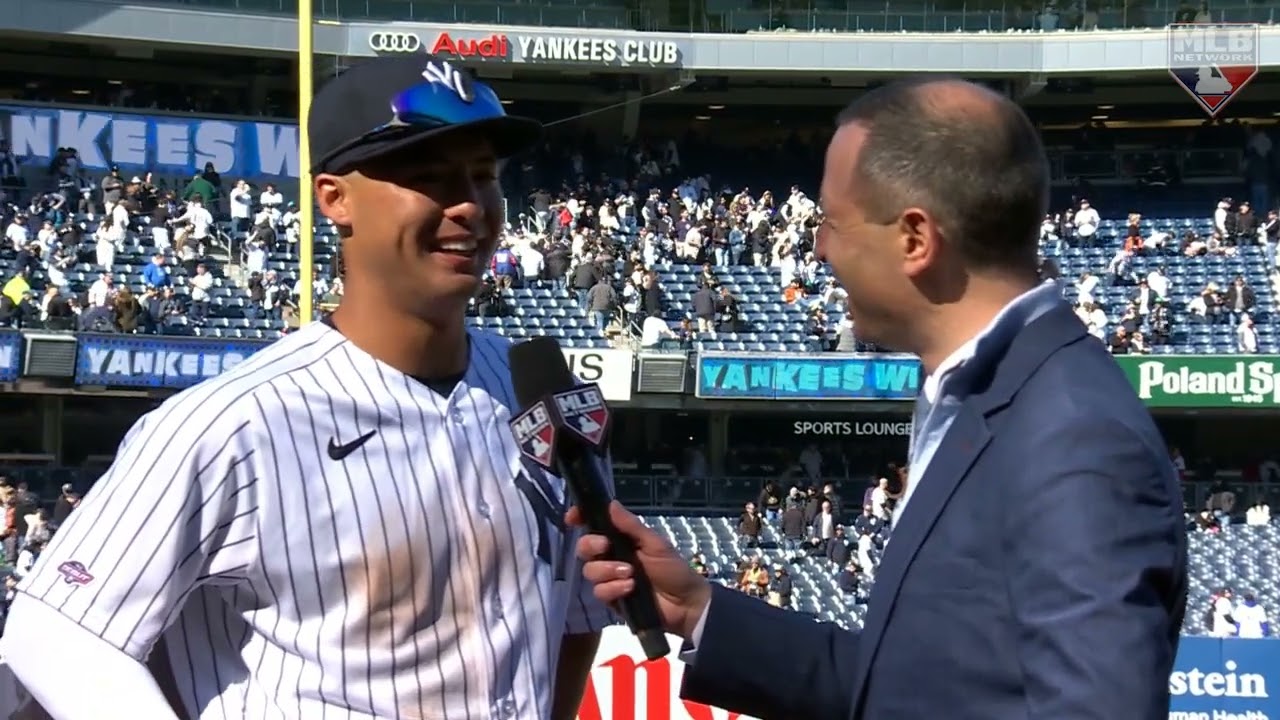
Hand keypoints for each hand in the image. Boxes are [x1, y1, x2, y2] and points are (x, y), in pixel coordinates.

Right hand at [567, 501, 710, 640]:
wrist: (685, 604)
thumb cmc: (673, 569)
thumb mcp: (655, 544)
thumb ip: (632, 526)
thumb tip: (611, 503)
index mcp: (621, 539)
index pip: (594, 525)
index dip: (580, 519)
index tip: (572, 517)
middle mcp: (611, 556)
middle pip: (584, 547)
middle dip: (591, 545)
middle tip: (605, 546)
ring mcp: (610, 578)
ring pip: (589, 571)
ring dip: (607, 570)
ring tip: (630, 574)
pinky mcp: (612, 599)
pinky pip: (599, 592)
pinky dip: (613, 589)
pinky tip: (630, 589)